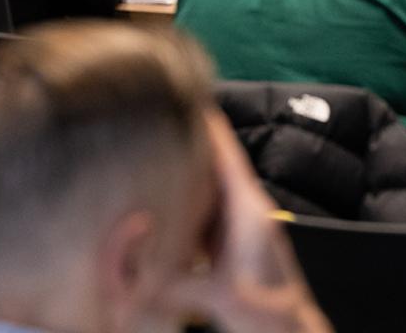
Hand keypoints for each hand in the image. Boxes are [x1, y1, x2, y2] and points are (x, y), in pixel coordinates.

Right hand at [160, 112, 328, 332]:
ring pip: (211, 188)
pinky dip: (185, 202)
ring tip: (155, 149)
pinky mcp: (231, 248)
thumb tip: (134, 280)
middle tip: (160, 117)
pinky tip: (162, 202)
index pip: (228, 155)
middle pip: (217, 164)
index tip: (189, 95)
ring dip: (188, 170)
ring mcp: (239, 229)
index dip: (209, 125)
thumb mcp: (225, 299)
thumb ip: (181, 287)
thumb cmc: (271, 318)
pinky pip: (204, 214)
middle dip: (191, 141)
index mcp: (250, 211)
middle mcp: (247, 211)